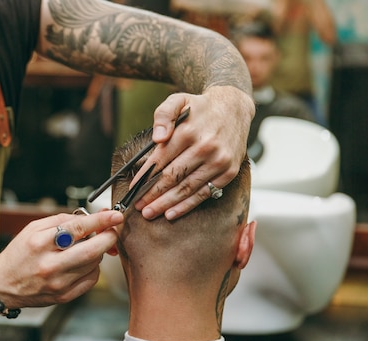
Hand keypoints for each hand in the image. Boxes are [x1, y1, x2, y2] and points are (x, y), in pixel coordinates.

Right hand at [0, 210, 122, 307]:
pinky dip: (92, 267)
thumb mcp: (33, 229)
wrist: (4, 285)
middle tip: (112, 230)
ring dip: (98, 252)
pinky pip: (91, 279)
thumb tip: (92, 217)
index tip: (115, 215)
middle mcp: (49, 265)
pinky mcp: (65, 296)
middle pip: (92, 250)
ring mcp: (58, 283)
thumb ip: (62, 220)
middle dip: (108, 238)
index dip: (101, 220)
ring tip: (85, 247)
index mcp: (39, 243)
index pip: (77, 228)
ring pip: (94, 264)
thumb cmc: (20, 253)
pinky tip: (81, 263)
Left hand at [133, 85, 253, 219]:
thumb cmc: (200, 107)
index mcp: (189, 131)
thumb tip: (158, 137)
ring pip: (186, 188)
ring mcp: (218, 162)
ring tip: (150, 213)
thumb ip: (163, 115)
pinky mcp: (228, 172)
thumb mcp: (178, 100)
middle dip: (152, 194)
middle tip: (138, 206)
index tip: (133, 188)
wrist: (234, 108)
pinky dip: (186, 205)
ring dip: (166, 204)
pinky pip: (204, 193)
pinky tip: (171, 213)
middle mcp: (205, 147)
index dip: (145, 176)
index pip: (161, 159)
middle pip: (172, 177)